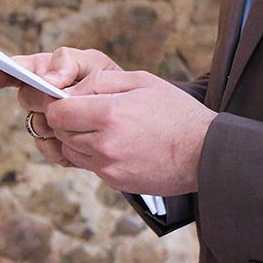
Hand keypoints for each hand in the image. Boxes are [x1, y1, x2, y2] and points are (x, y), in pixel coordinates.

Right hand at [0, 47, 122, 166]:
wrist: (132, 121)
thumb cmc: (113, 85)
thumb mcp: (96, 65)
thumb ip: (69, 63)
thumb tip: (47, 80)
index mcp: (47, 71)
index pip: (17, 69)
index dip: (4, 71)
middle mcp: (40, 96)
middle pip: (26, 97)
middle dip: (43, 97)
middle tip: (61, 97)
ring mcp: (45, 122)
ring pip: (36, 124)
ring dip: (55, 122)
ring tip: (79, 120)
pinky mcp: (55, 147)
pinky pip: (48, 148)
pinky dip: (62, 145)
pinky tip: (78, 140)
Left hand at [45, 69, 215, 196]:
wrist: (204, 152)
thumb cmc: (175, 111)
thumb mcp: (141, 81)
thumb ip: (99, 82)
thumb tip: (69, 91)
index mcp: (109, 114)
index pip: (57, 113)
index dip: (59, 104)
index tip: (71, 100)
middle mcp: (104, 145)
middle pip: (61, 133)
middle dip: (69, 121)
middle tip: (90, 112)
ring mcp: (109, 167)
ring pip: (71, 151)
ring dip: (79, 139)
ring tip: (105, 128)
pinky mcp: (115, 182)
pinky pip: (90, 165)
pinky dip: (94, 154)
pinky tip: (117, 144)